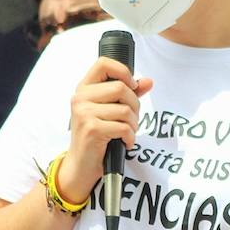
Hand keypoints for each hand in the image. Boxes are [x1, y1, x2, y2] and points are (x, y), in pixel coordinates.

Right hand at [56, 57, 153, 203]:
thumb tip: (148, 81)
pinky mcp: (91, 129)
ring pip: (125, 109)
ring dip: (133, 124)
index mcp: (84, 89)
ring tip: (127, 132)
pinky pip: (124, 127)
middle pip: (121, 87)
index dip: (123, 71)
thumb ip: (127, 94)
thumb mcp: (110, 111)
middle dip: (134, 105)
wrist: (81, 165)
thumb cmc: (96, 137)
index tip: (131, 86)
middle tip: (131, 119)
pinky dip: (130, 137)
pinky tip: (125, 142)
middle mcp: (80, 98)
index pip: (103, 63)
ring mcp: (84, 113)